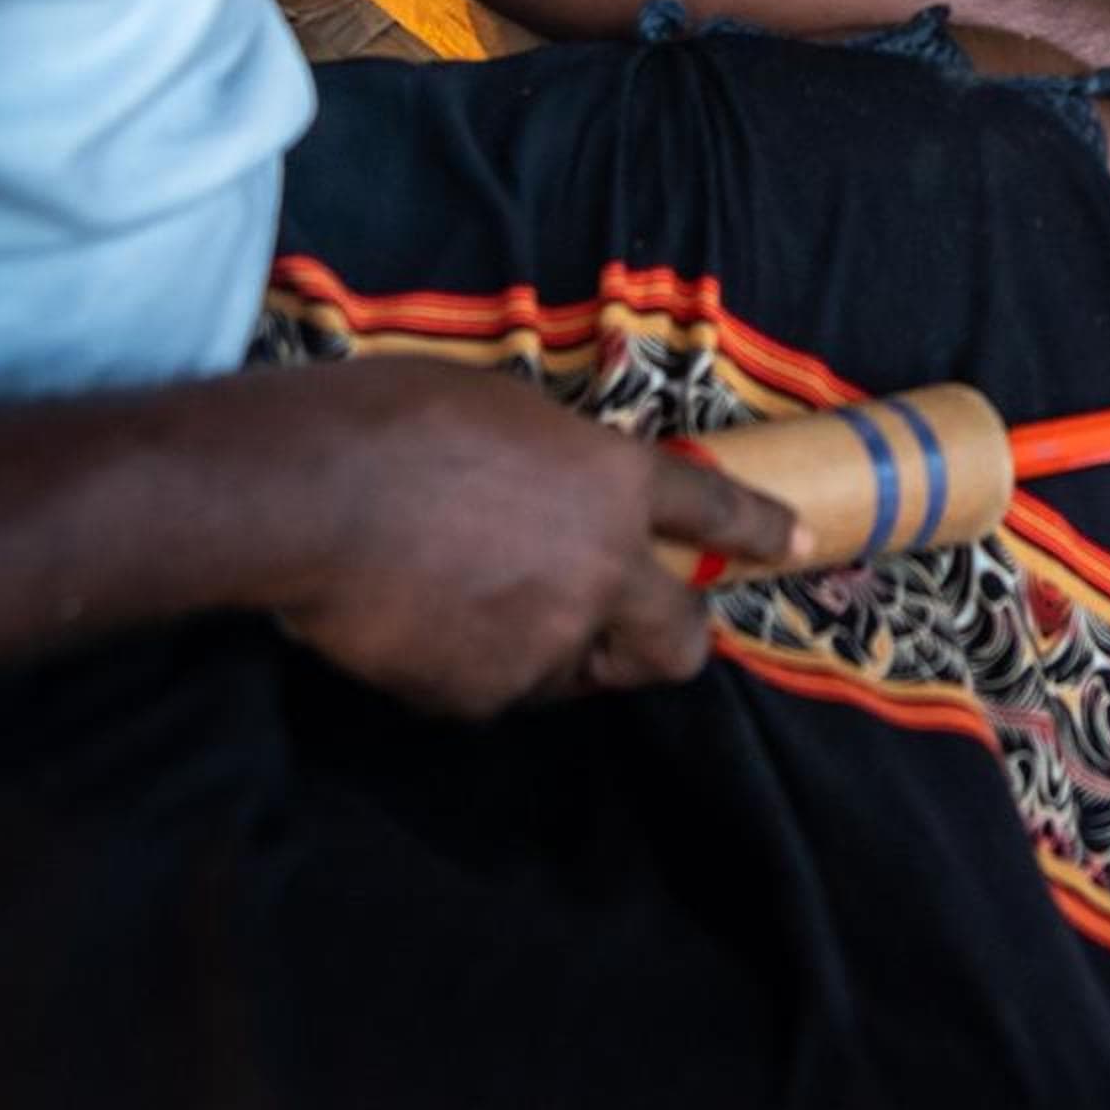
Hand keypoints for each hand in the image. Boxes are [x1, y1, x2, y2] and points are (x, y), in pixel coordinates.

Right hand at [275, 361, 802, 717]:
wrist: (313, 497)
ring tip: (469, 596)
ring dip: (548, 647)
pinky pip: (495, 689)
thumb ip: (556, 466)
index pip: (711, 514)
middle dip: (671, 639)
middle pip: (680, 644)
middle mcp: (602, 572)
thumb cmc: (398, 421)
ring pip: (574, 671)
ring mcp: (546, 644)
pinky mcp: (482, 696)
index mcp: (613, 483)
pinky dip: (472, 666)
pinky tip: (421, 621)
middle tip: (637, 625)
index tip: (796, 543)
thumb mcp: (506, 414)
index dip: (760, 530)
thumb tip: (558, 493)